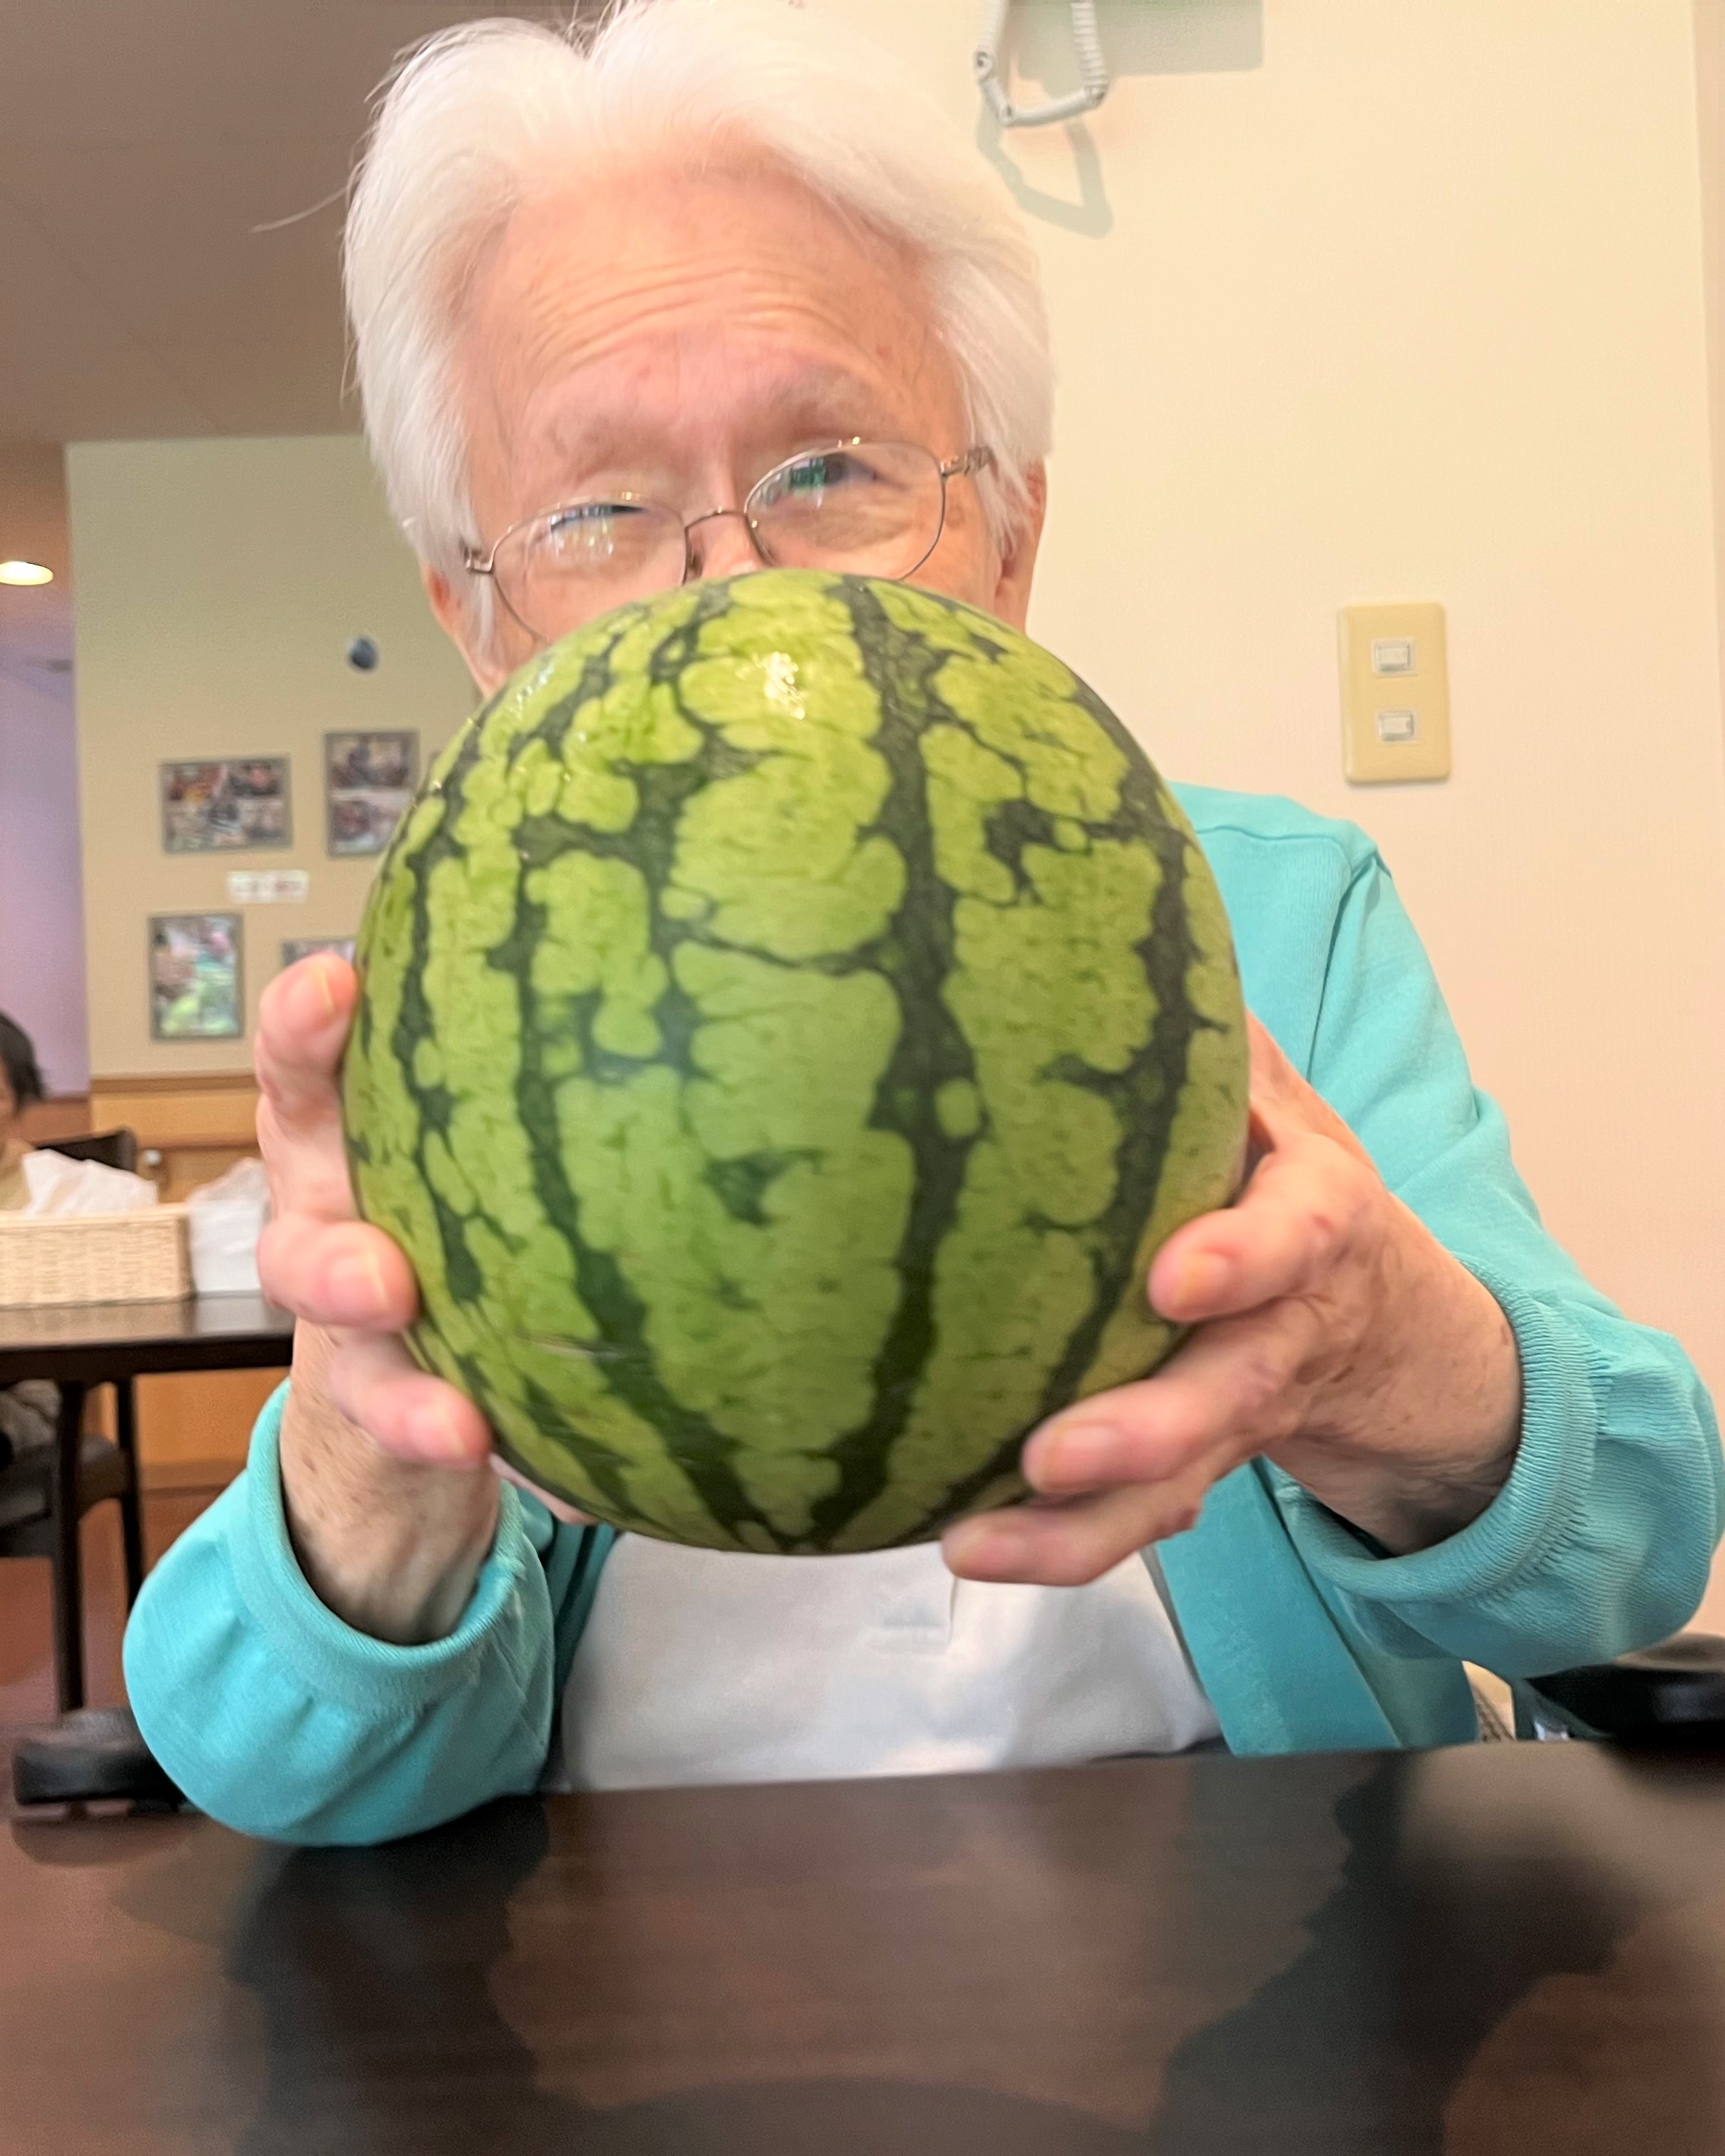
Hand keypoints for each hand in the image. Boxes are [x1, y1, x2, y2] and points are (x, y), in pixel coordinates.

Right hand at [256, 957, 505, 1642]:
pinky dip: (472, 1453)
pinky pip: (420, 1438)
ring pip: (352, 1358)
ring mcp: (355, 1330)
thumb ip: (546, 1057)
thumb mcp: (490, 1121)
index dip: (305, 1031)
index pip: (307, 1072)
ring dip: (398, 1389)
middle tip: (386, 1277)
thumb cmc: (472, 1194)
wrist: (422, 1366)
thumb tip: (719, 968)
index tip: (336, 985)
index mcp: (346, 1137)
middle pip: (301, 1228)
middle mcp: (333, 1223)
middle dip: (334, 1252)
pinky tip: (536, 1474)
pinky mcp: (392, 1415)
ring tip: (453, 1427)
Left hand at [942, 1016, 1522, 1587]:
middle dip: (1148, 1432)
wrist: (1380, 1317)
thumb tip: (1108, 897)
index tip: (1175, 1277)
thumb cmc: (1288, 1179)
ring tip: (972, 1545)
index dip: (1244, 1258)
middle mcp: (1282, 1327)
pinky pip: (1139, 1517)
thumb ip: (1207, 1031)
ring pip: (1179, 1484)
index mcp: (1313, 1221)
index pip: (1295, 1235)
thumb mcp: (1276, 1094)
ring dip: (1082, 1529)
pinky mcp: (1192, 1464)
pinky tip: (968, 1547)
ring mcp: (1236, 1411)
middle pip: (1230, 1393)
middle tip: (1048, 1456)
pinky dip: (1061, 1543)